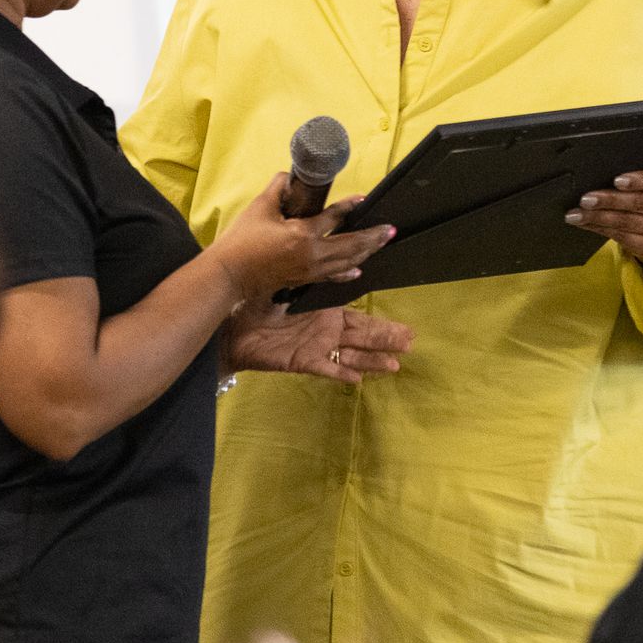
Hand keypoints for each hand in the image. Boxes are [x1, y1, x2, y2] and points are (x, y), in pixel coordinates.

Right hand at [207, 174, 395, 304]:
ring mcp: (310, 270)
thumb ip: (277, 188)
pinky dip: (348, 272)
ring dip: (366, 252)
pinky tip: (358, 270)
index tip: (363, 199)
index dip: (350, 206)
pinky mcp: (304, 279)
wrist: (230, 274)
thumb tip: (287, 176)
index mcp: (302, 234)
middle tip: (390, 229)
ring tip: (382, 242)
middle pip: (351, 244)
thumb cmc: (241, 241)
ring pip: (347, 262)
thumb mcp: (260, 208)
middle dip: (373, 237)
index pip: (333, 218)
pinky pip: (333, 276)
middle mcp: (312, 254)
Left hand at [224, 296, 413, 383]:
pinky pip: (325, 368)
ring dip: (372, 360)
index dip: (381, 324)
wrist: (230, 326)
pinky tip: (358, 378)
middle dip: (386, 340)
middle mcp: (325, 331)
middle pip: (362, 337)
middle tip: (411, 342)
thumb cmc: (255, 303)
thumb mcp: (288, 286)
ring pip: (350, 355)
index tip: (406, 328)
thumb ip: (311, 279)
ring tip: (395, 364)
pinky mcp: (301, 361)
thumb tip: (336, 264)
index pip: (360, 319)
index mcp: (324, 312)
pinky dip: (341, 372)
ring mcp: (316, 348)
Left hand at [565, 169, 642, 265]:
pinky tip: (587, 223)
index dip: (640, 180)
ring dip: (599, 218)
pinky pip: (625, 238)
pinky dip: (601, 229)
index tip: (616, 180)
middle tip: (586, 198)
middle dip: (610, 200)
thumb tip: (608, 168)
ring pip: (630, 223)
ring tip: (578, 213)